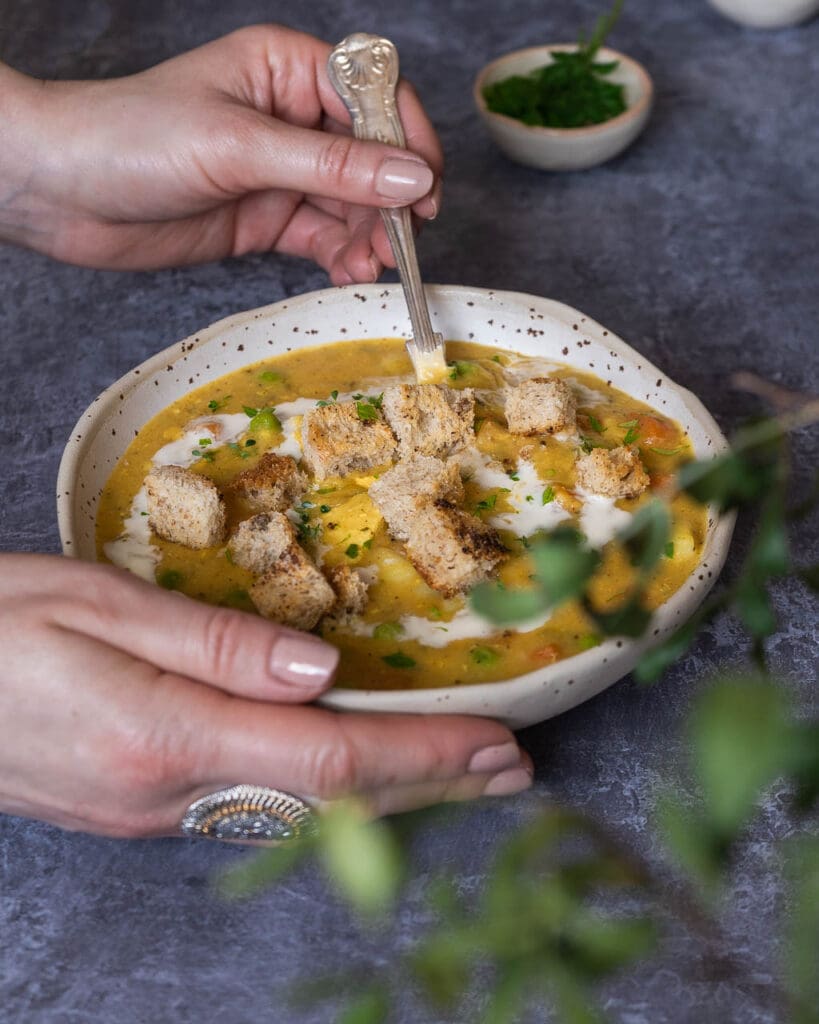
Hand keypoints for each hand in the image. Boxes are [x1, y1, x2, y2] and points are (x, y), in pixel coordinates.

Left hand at [0, 25, 441, 281]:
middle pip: (372, 158)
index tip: (426, 192)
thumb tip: (413, 178)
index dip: (408, 142)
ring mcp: (280, 172)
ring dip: (369, 237)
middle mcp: (291, 118)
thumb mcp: (240, 147)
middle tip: (402, 244)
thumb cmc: (133, 139)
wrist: (61, 193)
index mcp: (286, 70)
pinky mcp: (266, 218)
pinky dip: (342, 257)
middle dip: (391, 202)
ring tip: (369, 268)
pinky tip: (347, 274)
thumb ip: (331, 165)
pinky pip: (324, 237)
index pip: (374, 98)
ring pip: (353, 204)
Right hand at [0, 555, 530, 837]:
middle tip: (513, 765)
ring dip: (394, 792)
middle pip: (333, 797)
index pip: (331, 751)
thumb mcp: (94, 604)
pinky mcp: (142, 807)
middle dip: (432, 782)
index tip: (496, 738)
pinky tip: (365, 777)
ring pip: (304, 810)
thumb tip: (323, 667)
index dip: (424, 749)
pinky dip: (336, 791)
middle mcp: (170, 792)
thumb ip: (213, 643)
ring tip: (465, 775)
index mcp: (164, 733)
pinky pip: (266, 807)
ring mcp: (155, 811)